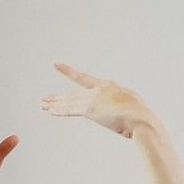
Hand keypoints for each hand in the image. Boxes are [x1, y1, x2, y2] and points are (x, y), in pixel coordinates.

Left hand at [39, 62, 159, 139]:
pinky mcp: (89, 109)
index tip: (57, 65)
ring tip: (41, 104)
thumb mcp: (131, 107)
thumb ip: (122, 108)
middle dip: (58, 98)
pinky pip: (70, 110)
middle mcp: (98, 90)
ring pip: (69, 102)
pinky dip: (59, 111)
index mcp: (109, 86)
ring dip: (54, 104)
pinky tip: (49, 111)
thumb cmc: (141, 116)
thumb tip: (125, 118)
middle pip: (73, 95)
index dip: (69, 72)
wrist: (141, 118)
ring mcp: (93, 98)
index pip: (84, 79)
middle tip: (44, 99)